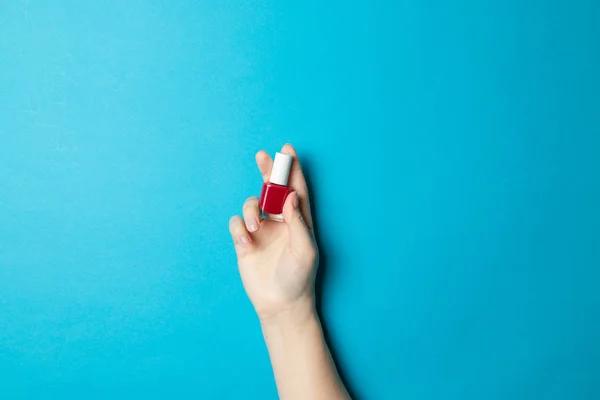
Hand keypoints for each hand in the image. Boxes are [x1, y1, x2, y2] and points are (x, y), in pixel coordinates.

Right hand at [229, 144, 317, 322]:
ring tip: (254, 227)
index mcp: (299, 220)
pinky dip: (239, 228)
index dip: (292, 169)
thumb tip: (291, 196)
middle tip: (263, 156)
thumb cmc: (299, 277)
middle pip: (272, 189)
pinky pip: (237, 224)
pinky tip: (246, 243)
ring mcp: (262, 231)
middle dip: (268, 171)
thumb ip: (298, 222)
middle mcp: (280, 221)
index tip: (287, 149)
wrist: (280, 304)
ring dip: (250, 209)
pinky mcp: (245, 242)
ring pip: (252, 204)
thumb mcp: (305, 250)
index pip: (296, 189)